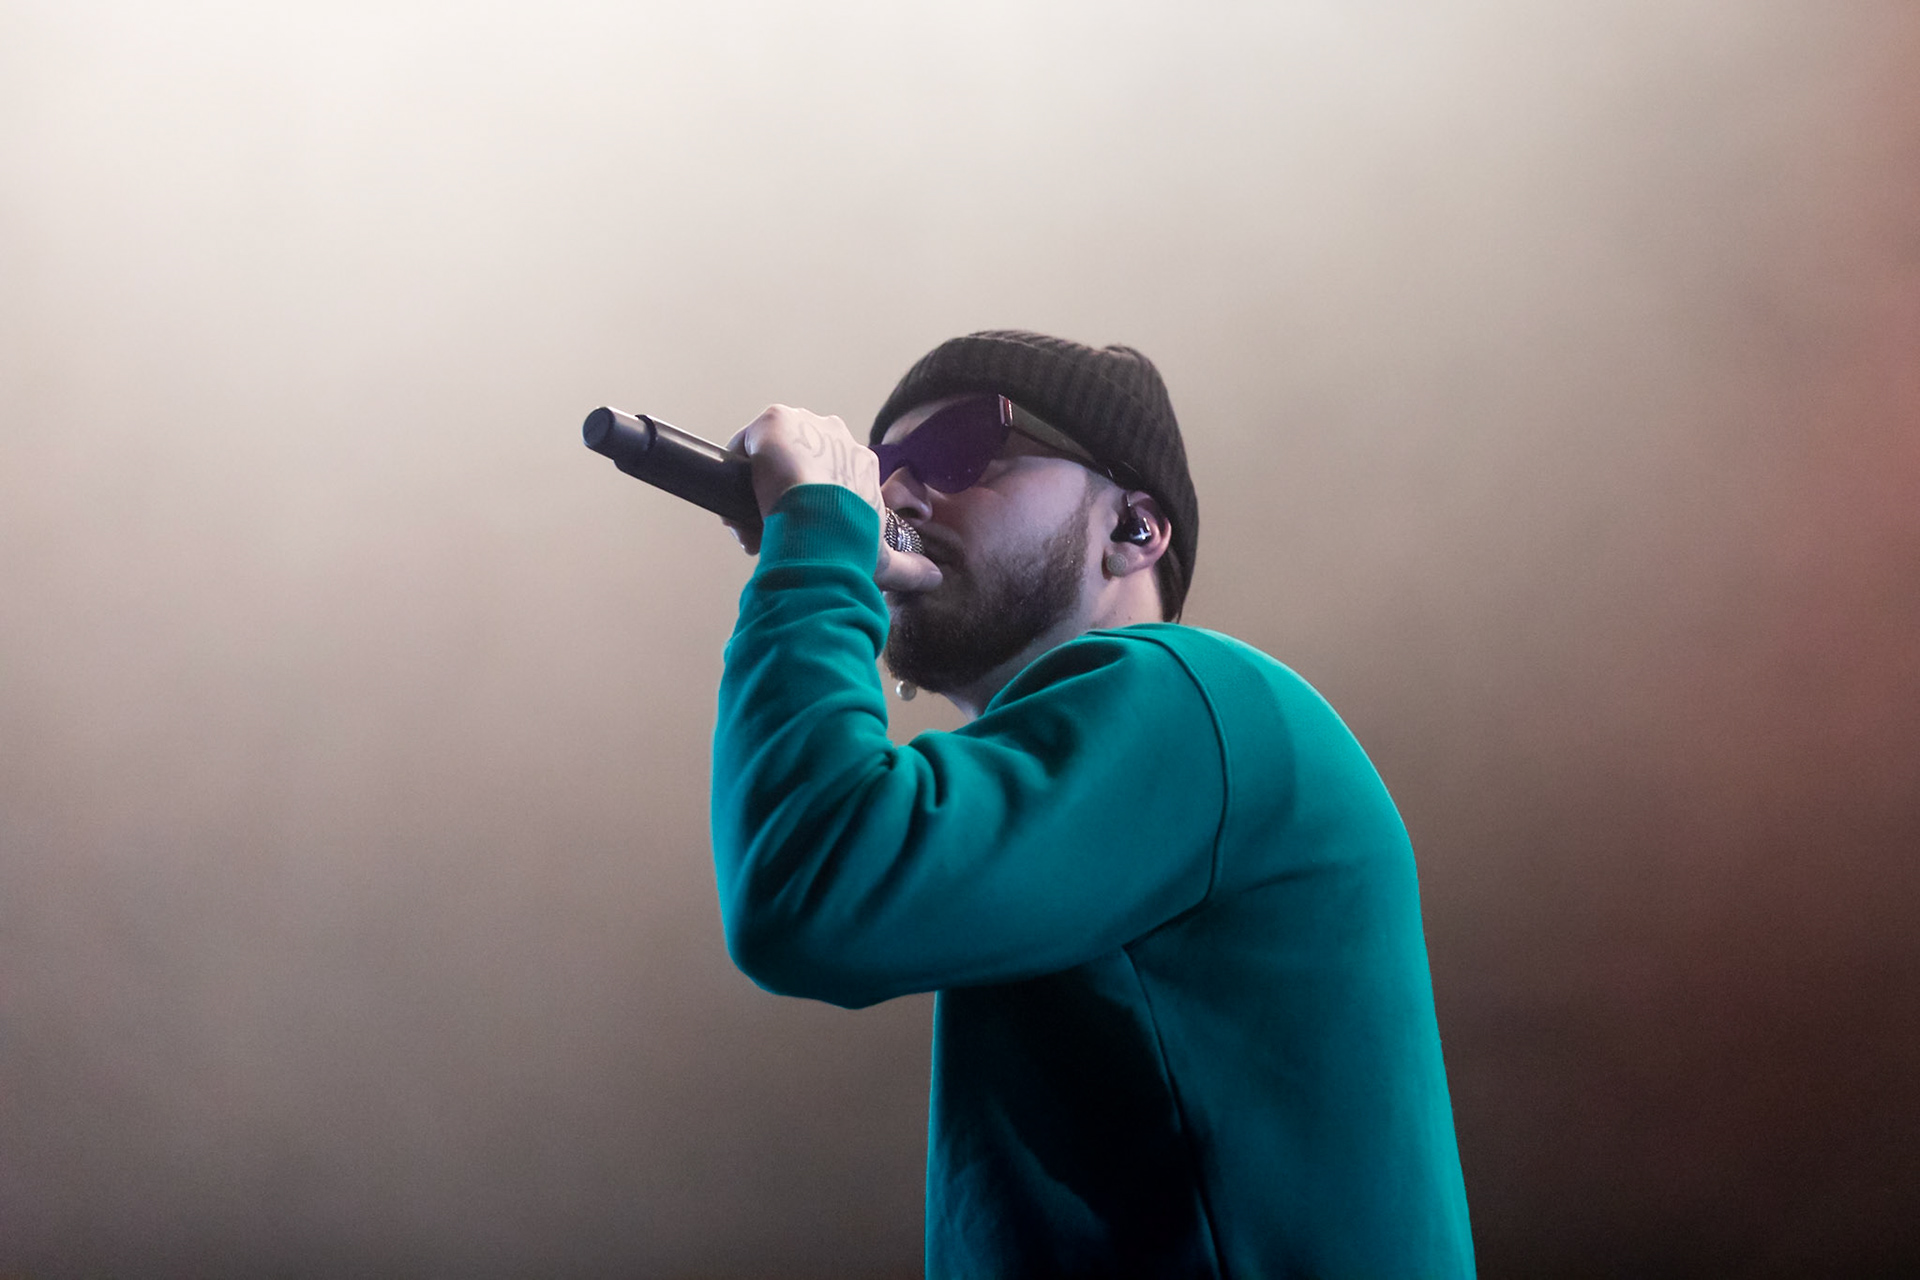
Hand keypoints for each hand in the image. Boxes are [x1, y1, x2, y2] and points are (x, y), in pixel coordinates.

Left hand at [724, 405, 940, 592]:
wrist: (821, 524)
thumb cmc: (852, 542)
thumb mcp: (885, 559)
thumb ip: (912, 570)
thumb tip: (938, 580)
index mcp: (861, 462)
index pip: (828, 476)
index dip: (812, 504)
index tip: (802, 532)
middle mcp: (835, 434)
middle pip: (796, 463)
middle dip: (784, 495)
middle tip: (775, 533)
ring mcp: (804, 422)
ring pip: (768, 457)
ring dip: (757, 488)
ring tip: (754, 529)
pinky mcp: (773, 421)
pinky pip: (745, 444)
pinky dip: (736, 470)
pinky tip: (736, 502)